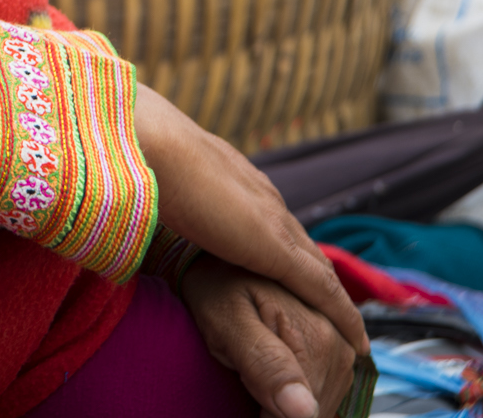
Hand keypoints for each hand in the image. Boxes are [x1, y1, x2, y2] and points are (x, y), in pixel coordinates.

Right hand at [135, 84, 368, 358]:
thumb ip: (151, 196)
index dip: (284, 248)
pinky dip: (341, 314)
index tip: (292, 273)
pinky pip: (321, 289)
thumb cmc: (132, 158)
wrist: (147, 144)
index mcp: (232, 178)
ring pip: (315, 266)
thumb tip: (126, 207)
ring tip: (347, 325)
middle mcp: (261, 196)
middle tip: (332, 306)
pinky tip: (356, 339)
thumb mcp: (146, 182)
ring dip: (331, 296)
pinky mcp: (277, 249)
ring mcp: (272, 220)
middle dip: (316, 274)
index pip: (270, 220)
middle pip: (299, 243)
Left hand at [182, 258, 359, 417]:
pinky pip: (325, 380)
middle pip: (316, 403)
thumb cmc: (214, 285)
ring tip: (256, 366)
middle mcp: (340, 338)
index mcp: (321, 337)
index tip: (248, 396)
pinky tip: (276, 368)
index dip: (273, 413)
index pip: (307, 409)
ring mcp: (341, 339)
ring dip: (291, 392)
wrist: (217, 249)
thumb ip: (265, 365)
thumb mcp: (227, 323)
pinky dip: (300, 382)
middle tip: (246, 373)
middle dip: (281, 403)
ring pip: (322, 395)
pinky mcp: (336, 339)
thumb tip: (303, 412)